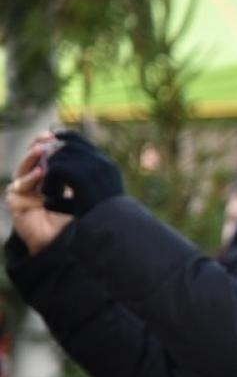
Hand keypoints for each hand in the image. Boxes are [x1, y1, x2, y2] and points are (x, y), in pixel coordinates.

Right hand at [6, 135, 73, 252]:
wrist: (64, 243)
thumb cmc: (75, 218)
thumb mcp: (79, 192)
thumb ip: (76, 173)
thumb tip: (81, 148)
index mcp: (49, 176)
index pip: (46, 155)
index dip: (51, 144)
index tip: (59, 133)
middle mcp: (33, 181)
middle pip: (32, 158)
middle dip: (39, 145)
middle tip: (48, 136)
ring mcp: (22, 191)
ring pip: (24, 169)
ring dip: (32, 158)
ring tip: (42, 149)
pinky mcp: (15, 201)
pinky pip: (19, 187)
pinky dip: (30, 179)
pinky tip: (41, 172)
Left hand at [38, 130, 123, 215]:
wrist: (114, 230)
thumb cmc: (103, 221)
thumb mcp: (93, 200)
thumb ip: (78, 187)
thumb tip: (51, 179)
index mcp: (108, 167)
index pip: (80, 142)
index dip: (62, 139)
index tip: (48, 144)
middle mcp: (102, 164)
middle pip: (68, 146)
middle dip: (51, 156)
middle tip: (40, 171)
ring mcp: (94, 168)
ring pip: (60, 157)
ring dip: (49, 171)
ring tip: (47, 190)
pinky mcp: (83, 176)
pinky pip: (56, 169)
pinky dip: (49, 181)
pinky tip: (49, 195)